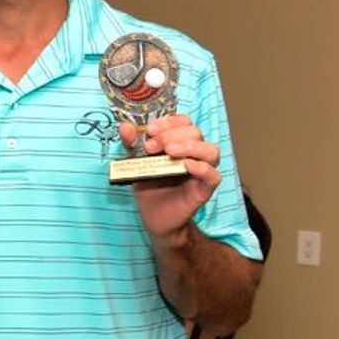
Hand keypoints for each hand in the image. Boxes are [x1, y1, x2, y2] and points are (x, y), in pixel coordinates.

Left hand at [119, 116, 220, 244]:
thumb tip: (125, 127)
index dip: (169, 122)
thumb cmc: (149, 186)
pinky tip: (185, 166)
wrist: (153, 216)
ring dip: (189, 146)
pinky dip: (202, 168)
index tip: (150, 130)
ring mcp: (202, 171)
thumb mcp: (136, 162)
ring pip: (211, 150)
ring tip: (169, 152)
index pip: (184, 122)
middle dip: (172, 135)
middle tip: (151, 146)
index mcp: (180, 143)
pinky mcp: (204, 190)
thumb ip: (131, 144)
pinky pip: (213, 175)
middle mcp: (194, 154)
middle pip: (196, 133)